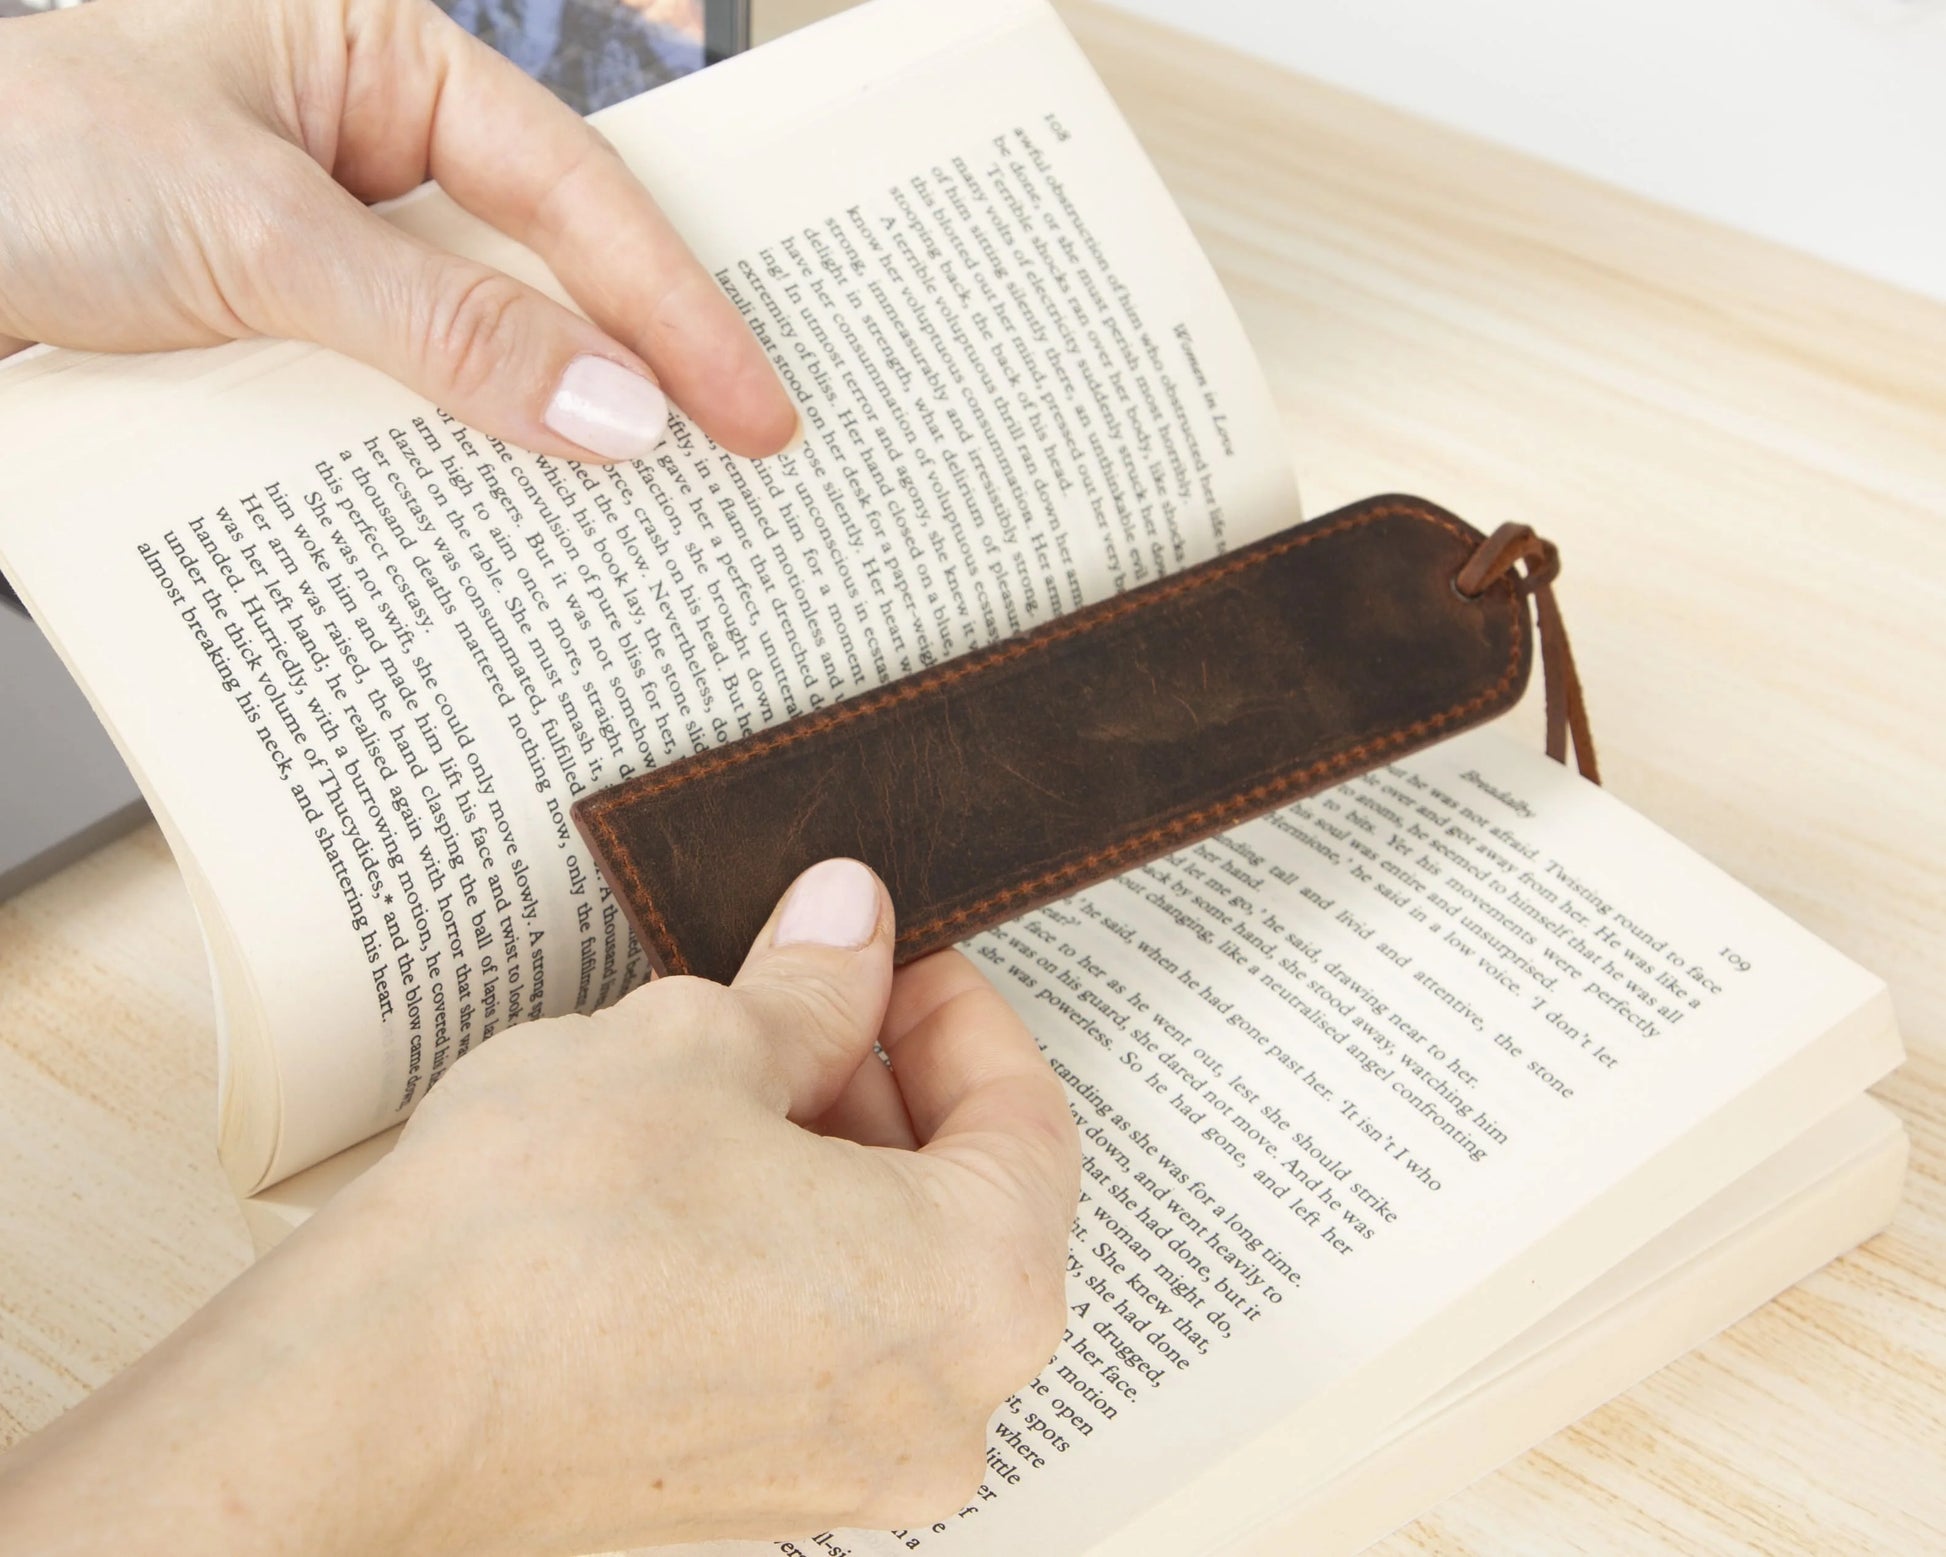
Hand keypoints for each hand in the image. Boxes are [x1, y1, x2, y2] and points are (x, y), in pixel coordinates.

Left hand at [0, 0, 796, 459]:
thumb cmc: (14, 163)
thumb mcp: (251, 234)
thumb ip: (441, 324)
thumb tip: (613, 410)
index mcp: (383, 62)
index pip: (570, 189)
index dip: (671, 307)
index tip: (748, 411)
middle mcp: (372, 152)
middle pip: (555, 264)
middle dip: (644, 364)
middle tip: (742, 460)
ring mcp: (334, 252)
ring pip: (486, 345)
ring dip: (548, 429)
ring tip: (646, 513)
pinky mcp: (293, 341)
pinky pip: (408, 402)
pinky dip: (454, 462)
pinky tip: (501, 517)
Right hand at [0, 860, 1080, 1554]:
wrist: (359, 1411)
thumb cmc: (532, 1247)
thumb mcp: (696, 1049)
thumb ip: (811, 987)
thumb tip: (850, 928)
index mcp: (976, 1290)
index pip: (1028, 1119)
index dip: (959, 1013)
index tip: (897, 961)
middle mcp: (938, 1409)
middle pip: (967, 1205)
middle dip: (888, 1086)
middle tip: (807, 1004)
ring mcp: (843, 1473)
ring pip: (888, 1281)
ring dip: (832, 1171)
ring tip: (724, 1089)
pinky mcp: (749, 1499)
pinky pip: (814, 1349)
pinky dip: (784, 1259)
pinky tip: (687, 1193)